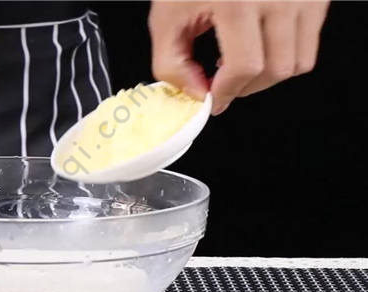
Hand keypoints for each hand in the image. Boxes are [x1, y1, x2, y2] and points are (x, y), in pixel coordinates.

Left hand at [148, 1, 328, 114]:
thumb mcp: (167, 16)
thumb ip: (172, 63)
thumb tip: (197, 94)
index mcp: (237, 0)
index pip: (245, 65)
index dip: (227, 91)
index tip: (214, 98)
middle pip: (276, 69)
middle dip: (246, 87)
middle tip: (223, 83)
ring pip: (298, 62)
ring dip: (266, 75)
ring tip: (238, 63)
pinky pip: (308, 44)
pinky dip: (283, 55)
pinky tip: (256, 44)